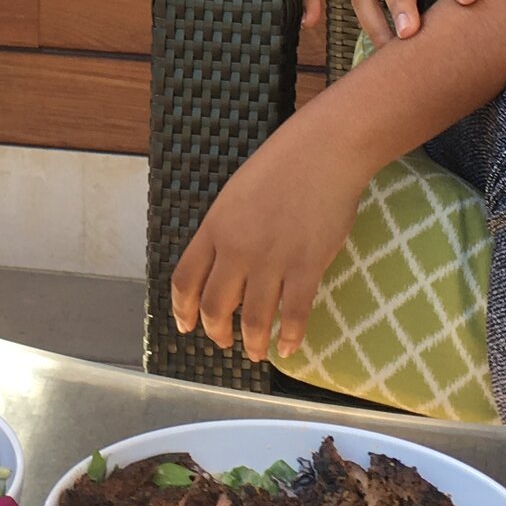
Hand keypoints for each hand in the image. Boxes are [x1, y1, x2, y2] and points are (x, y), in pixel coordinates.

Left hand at [169, 136, 362, 363]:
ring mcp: (271, 260)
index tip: (185, 326)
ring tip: (256, 353)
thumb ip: (225, 231)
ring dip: (253, 344)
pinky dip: (290, 338)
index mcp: (214, 228)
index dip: (182, 310)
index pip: (185, 280)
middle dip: (216, 332)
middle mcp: (237, 249)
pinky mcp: (306, 267)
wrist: (323, 151)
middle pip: (214, 306)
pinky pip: (294, 315)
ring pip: (254, 320)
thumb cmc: (281, 165)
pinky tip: (288, 348)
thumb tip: (223, 267)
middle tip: (222, 342)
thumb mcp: (235, 195)